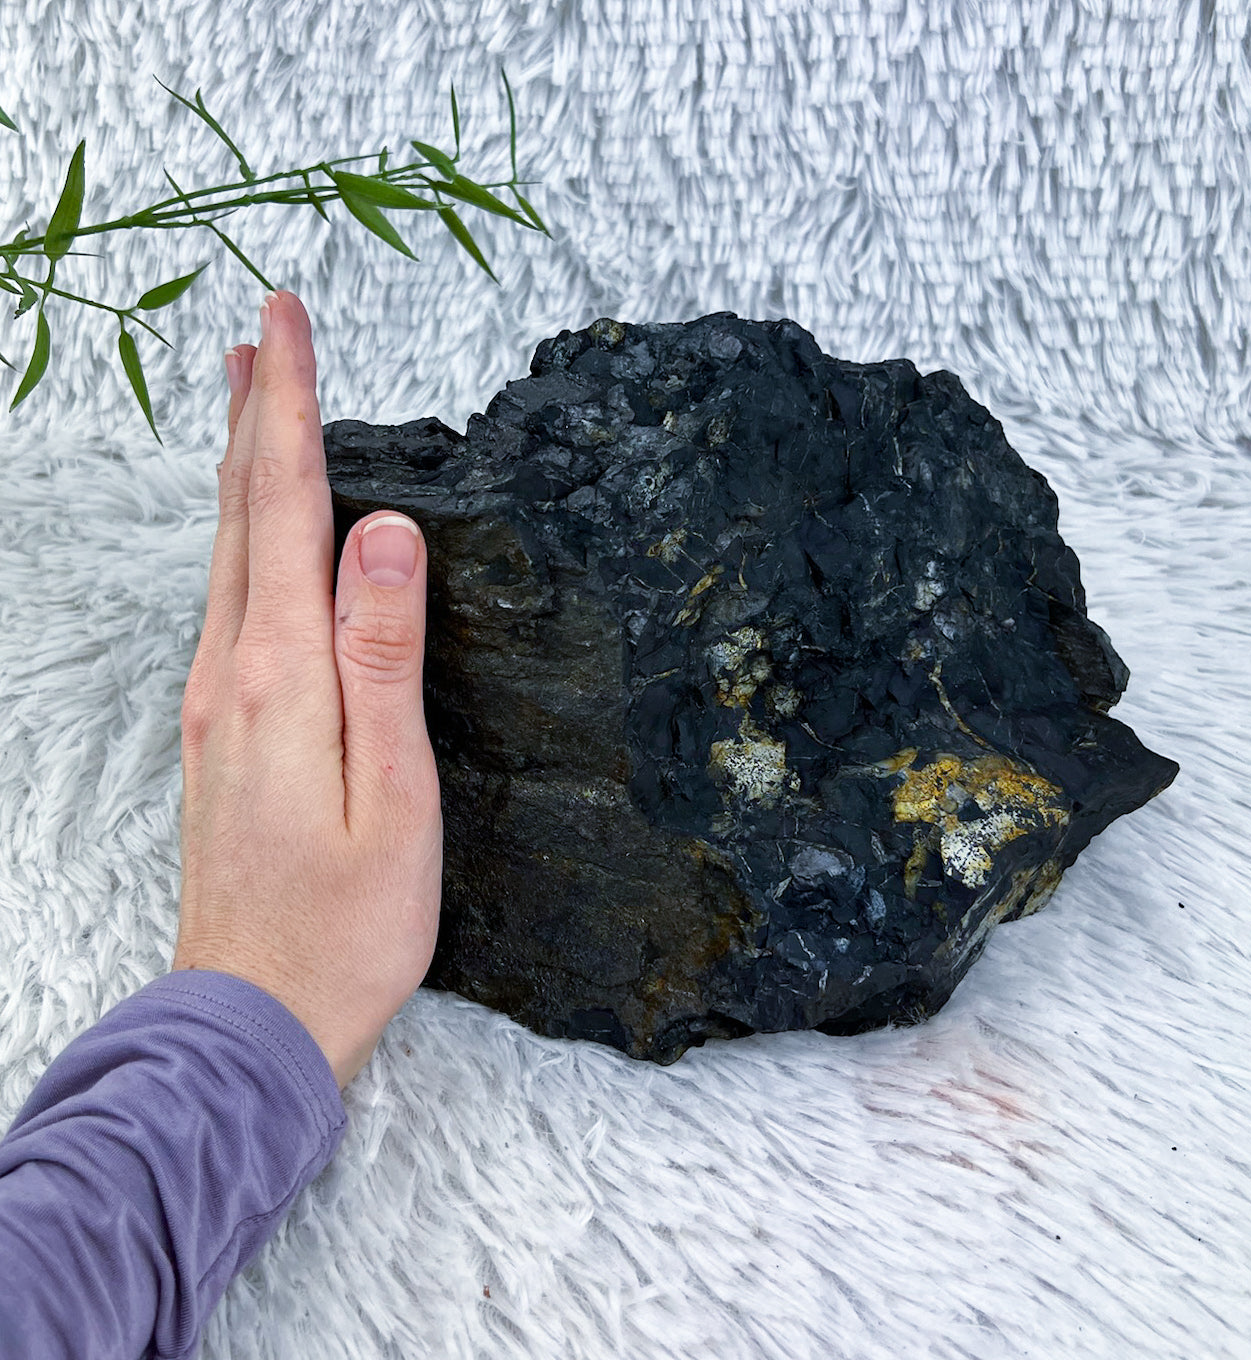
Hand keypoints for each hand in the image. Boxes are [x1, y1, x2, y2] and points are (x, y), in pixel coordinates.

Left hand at [173, 290, 443, 1089]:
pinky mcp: (221, 732)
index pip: (284, 510)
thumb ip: (384, 656)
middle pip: (240, 516)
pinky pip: (228, 602)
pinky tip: (255, 533)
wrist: (253, 1017)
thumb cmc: (346, 923)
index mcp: (283, 676)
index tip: (287, 322)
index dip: (289, 410)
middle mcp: (232, 674)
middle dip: (254, 414)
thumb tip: (385, 533)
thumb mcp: (395, 793)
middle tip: (263, 331)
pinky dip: (241, 536)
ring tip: (250, 401)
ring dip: (239, 468)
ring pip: (226, 555)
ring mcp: (216, 703)